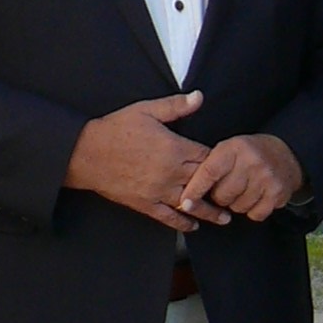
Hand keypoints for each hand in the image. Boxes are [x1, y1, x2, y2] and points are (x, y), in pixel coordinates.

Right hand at [65, 93, 225, 233]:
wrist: (86, 153)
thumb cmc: (115, 129)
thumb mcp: (146, 110)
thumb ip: (175, 106)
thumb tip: (199, 97)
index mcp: (174, 148)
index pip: (208, 156)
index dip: (220, 161)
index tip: (230, 164)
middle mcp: (171, 173)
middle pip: (205, 182)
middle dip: (220, 188)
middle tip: (236, 193)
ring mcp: (158, 191)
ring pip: (192, 204)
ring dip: (210, 211)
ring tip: (225, 218)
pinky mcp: (145, 204)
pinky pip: (169, 217)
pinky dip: (183, 223)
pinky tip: (193, 225)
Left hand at [178, 132, 305, 224]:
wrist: (285, 153)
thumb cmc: (249, 154)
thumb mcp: (229, 149)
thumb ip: (209, 167)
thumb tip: (188, 197)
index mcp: (234, 149)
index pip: (209, 172)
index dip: (195, 190)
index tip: (185, 203)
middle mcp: (251, 162)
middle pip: (222, 196)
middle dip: (221, 196)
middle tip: (229, 186)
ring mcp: (266, 178)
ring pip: (237, 208)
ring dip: (237, 204)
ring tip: (245, 189)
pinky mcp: (277, 193)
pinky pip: (255, 214)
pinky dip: (253, 210)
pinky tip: (257, 196)